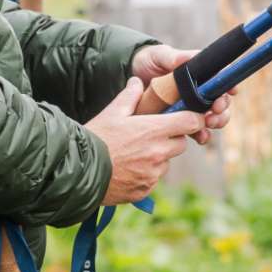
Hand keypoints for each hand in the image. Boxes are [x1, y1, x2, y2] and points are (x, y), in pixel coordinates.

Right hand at [84, 79, 206, 204]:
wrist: (79, 172)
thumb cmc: (95, 139)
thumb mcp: (111, 113)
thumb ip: (129, 97)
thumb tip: (137, 82)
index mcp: (153, 130)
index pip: (191, 122)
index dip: (193, 118)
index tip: (187, 117)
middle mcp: (158, 153)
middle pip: (181, 143)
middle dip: (171, 138)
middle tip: (151, 136)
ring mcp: (153, 173)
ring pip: (166, 162)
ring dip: (158, 157)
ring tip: (133, 154)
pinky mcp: (146, 188)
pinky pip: (153, 179)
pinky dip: (145, 174)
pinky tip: (126, 168)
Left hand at [125, 45, 236, 144]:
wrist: (132, 75)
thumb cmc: (150, 61)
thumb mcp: (160, 56)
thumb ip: (173, 57)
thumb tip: (185, 59)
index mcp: (201, 75)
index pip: (221, 81)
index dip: (229, 87)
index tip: (230, 92)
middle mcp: (200, 92)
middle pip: (220, 103)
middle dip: (222, 110)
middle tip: (215, 111)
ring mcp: (191, 108)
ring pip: (212, 118)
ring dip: (215, 123)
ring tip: (208, 123)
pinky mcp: (180, 121)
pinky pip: (195, 130)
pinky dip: (201, 135)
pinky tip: (199, 137)